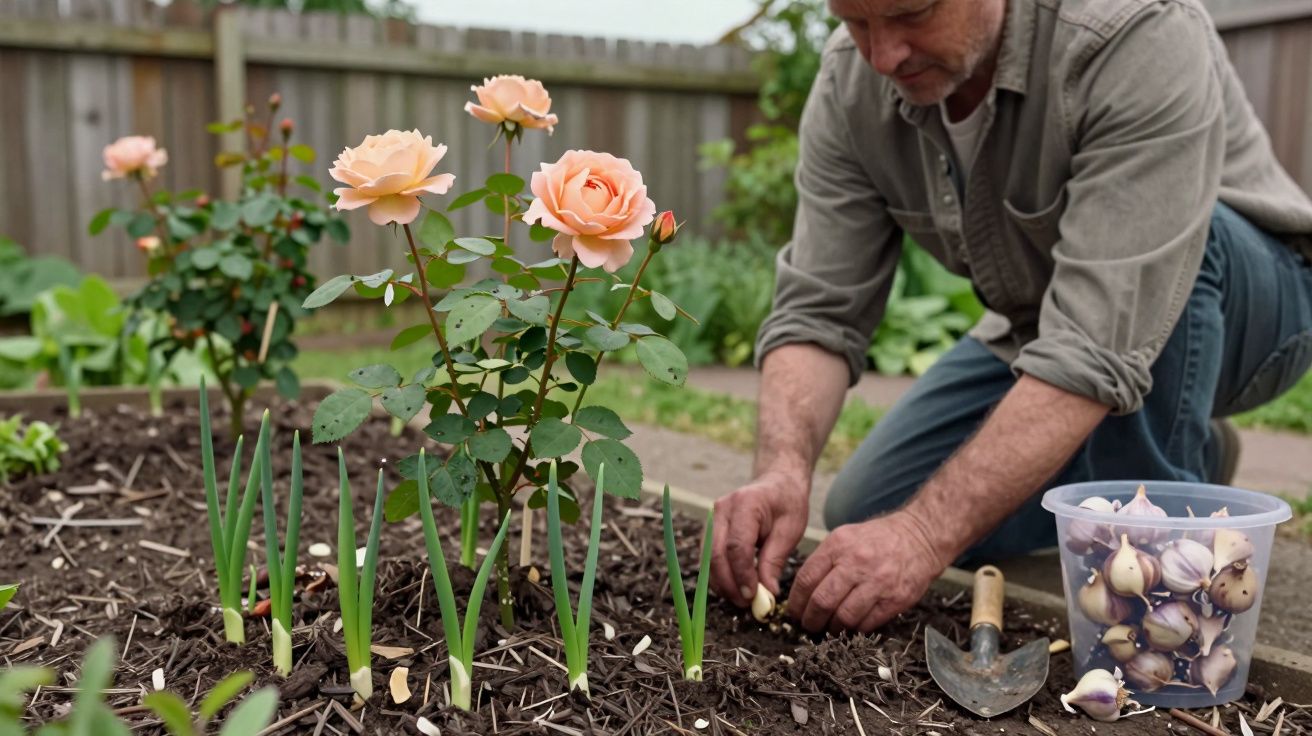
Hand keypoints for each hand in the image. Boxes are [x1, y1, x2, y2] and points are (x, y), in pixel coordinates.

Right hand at [710, 471, 809, 607]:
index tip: (752, 596)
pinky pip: (708, 556)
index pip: (736, 546)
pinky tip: (734, 587)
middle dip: (728, 583)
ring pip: (707, 558)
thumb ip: (775, 560)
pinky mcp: (709, 528)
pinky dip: (719, 575)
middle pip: (715, 553)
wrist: (777, 484)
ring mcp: (712, 517)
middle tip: (745, 604)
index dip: (742, 574)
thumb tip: (768, 593)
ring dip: (721, 582)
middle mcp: (721, 509)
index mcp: (745, 504)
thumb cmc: (787, 504)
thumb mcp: (790, 530)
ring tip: (741, 600)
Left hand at [787, 511, 946, 633]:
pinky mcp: (895, 599)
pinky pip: (867, 624)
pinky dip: (855, 629)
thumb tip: (801, 591)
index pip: (807, 579)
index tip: (794, 612)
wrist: (919, 537)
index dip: (796, 602)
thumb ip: (823, 561)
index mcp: (839, 545)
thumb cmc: (878, 539)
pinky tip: (851, 626)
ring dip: (832, 628)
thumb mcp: (845, 537)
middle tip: (809, 625)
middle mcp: (857, 563)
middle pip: (822, 601)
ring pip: (844, 617)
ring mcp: (878, 582)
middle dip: (810, 620)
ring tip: (830, 628)